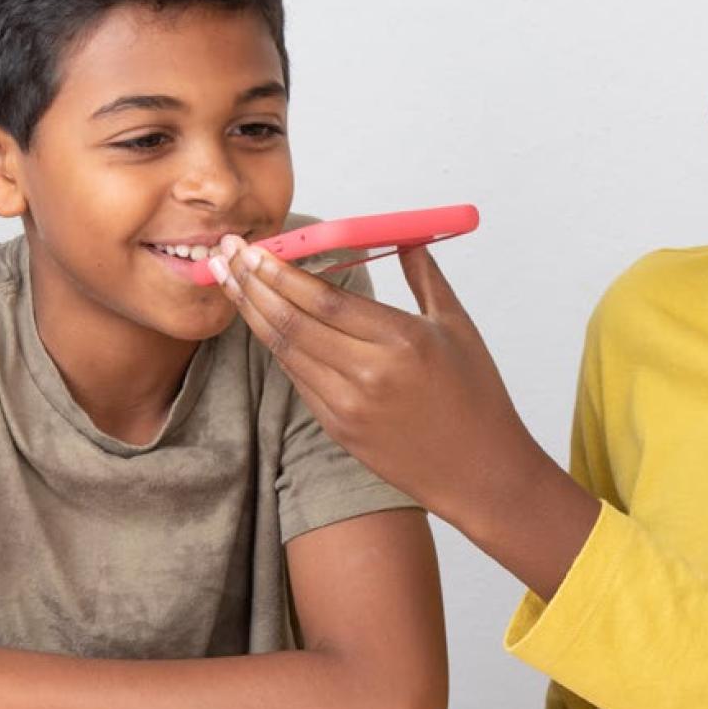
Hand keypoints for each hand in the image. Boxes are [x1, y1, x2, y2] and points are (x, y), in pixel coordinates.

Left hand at [210, 237, 600, 597]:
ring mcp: (348, 406)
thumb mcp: (457, 326)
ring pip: (285, 350)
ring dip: (252, 312)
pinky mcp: (338, 429)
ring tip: (231, 282)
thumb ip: (425, 276)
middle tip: (228, 255)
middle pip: (292, 321)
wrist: (479, 472)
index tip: (256, 247)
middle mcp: (369, 373)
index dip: (281, 270)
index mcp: (401, 340)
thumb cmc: (476, 397)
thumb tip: (406, 235)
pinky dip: (277, 346)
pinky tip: (263, 322)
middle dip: (252, 283)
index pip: (324, 297)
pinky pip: (298, 379)